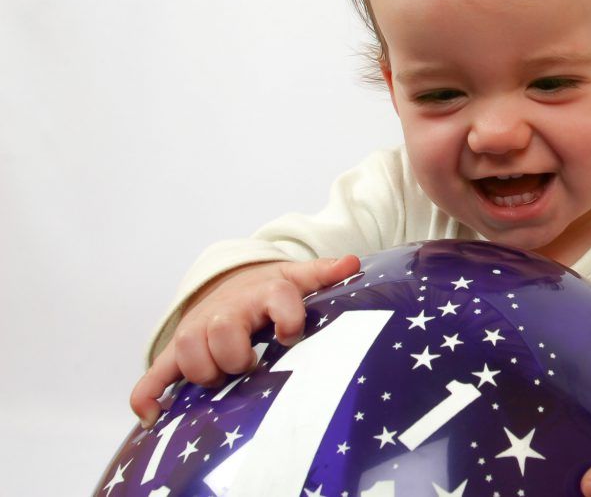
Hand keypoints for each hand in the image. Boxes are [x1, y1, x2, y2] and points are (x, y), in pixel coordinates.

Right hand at [129, 255, 359, 427]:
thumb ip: (323, 274)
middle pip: (223, 331)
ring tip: (222, 379)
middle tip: (250, 364)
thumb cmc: (269, 290)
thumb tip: (353, 263)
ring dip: (205, 371)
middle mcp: (228, 310)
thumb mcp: (297, 278)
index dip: (288, 318)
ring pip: (188, 351)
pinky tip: (153, 417)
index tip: (290, 334)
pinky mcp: (177, 350)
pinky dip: (148, 395)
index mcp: (264, 293)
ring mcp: (198, 329)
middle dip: (237, 355)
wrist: (230, 283)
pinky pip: (154, 374)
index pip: (278, 299)